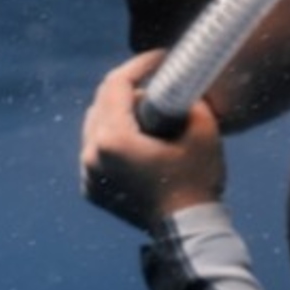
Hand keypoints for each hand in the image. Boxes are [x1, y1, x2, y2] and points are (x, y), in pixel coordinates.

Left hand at [78, 50, 223, 230]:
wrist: (187, 230)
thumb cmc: (197, 180)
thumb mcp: (201, 127)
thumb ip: (184, 97)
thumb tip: (175, 85)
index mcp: (112, 139)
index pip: (117, 84)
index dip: (140, 64)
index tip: (160, 58)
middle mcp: (91, 155)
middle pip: (101, 103)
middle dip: (128, 88)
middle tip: (156, 84)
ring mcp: (88, 175)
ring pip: (95, 127)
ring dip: (117, 113)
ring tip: (148, 112)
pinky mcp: (92, 190)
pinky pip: (95, 152)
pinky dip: (112, 140)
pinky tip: (135, 139)